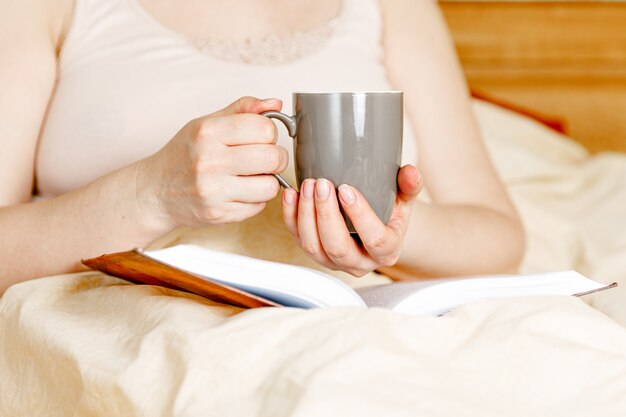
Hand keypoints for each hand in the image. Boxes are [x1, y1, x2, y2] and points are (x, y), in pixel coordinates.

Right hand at [137, 97, 288, 228]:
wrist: (155, 191)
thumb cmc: (185, 155)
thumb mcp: (207, 124)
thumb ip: (243, 110)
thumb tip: (276, 103)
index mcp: (208, 132)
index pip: (265, 128)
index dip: (270, 133)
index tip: (262, 138)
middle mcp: (209, 161)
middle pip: (273, 158)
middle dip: (277, 158)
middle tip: (266, 159)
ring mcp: (213, 190)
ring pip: (270, 186)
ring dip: (268, 182)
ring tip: (254, 177)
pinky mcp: (218, 214)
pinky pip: (258, 207)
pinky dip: (255, 199)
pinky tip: (240, 192)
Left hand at [281, 165, 422, 275]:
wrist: (374, 228)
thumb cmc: (389, 214)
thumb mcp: (404, 201)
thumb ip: (409, 187)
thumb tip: (411, 172)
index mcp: (386, 251)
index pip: (375, 240)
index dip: (360, 216)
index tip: (346, 189)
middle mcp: (359, 262)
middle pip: (338, 247)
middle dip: (326, 214)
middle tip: (322, 184)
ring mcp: (333, 261)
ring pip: (313, 246)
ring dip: (306, 214)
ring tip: (307, 185)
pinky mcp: (314, 253)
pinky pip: (297, 239)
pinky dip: (290, 216)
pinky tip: (291, 193)